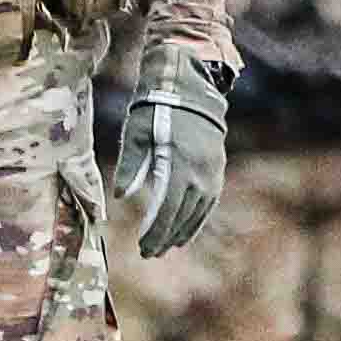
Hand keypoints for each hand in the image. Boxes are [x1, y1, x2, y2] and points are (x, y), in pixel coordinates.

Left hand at [111, 37, 229, 257]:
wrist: (190, 87)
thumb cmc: (156, 109)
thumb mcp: (136, 135)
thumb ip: (131, 168)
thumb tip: (121, 199)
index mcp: (177, 165)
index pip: (166, 210)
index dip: (154, 233)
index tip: (142, 248)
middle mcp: (200, 173)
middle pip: (183, 216)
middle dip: (166, 237)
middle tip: (151, 253)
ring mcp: (213, 171)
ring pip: (200, 212)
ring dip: (184, 231)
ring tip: (169, 246)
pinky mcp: (218, 167)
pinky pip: (210, 201)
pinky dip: (199, 217)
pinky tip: (188, 227)